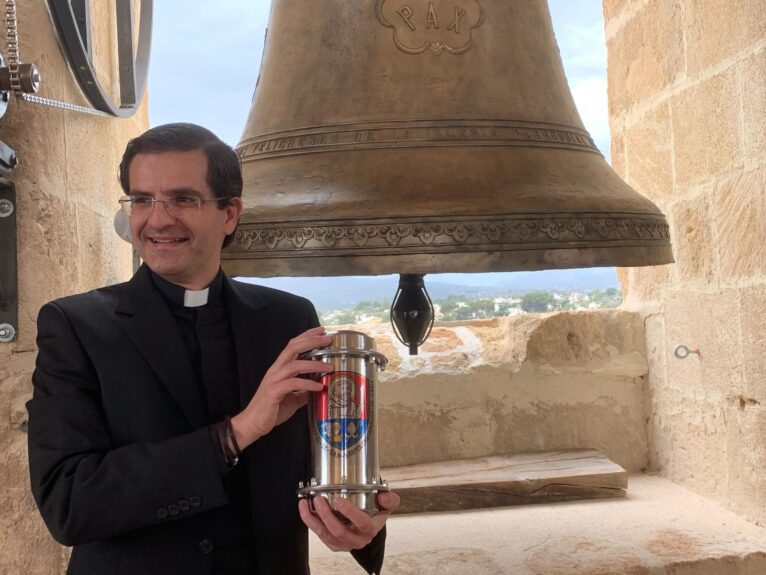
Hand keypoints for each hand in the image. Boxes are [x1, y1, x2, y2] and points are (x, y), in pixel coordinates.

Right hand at [232, 326, 332, 447]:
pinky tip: (319, 388)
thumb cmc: (272, 410)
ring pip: (294, 365)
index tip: (322, 331)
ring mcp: (273, 380)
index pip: (292, 345)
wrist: (253, 424)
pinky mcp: (273, 392)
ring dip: (314, 364)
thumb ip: (304, 390)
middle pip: (293, 348)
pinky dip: (307, 384)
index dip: (307, 336)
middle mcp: (275, 370)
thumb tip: (320, 387)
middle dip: (311, 341)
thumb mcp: (293, 398)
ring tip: (330, 367)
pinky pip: (292, 384)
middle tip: (329, 339)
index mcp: (279, 368)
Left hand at [299, 491, 399, 551]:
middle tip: (319, 499)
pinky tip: (304, 508)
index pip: (362, 523)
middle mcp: (357, 539)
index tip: (340, 500)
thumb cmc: (376, 513)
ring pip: (326, 535)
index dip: (350, 513)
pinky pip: (319, 535)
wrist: (369, 527)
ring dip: (315, 519)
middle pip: (339, 531)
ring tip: (308, 502)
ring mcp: (344, 543)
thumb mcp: (387, 505)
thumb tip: (384, 495)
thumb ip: (389, 499)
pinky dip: (310, 521)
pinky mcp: (333, 544)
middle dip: (326, 515)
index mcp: (370, 529)